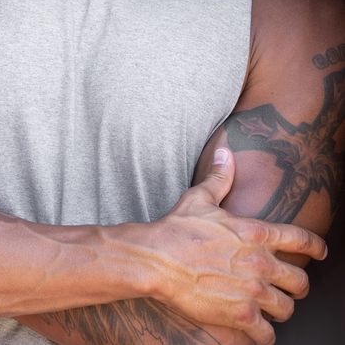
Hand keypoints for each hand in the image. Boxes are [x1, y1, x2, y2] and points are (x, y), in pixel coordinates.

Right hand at [147, 148, 326, 344]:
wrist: (158, 259)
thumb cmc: (178, 228)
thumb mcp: (200, 198)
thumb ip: (220, 177)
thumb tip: (225, 152)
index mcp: (256, 233)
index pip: (301, 240)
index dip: (316, 246)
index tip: (321, 251)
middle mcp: (261, 264)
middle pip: (301, 282)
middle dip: (297, 285)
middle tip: (289, 287)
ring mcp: (252, 292)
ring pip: (286, 309)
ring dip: (280, 309)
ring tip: (271, 308)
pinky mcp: (240, 316)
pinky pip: (267, 335)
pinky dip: (263, 334)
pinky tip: (256, 329)